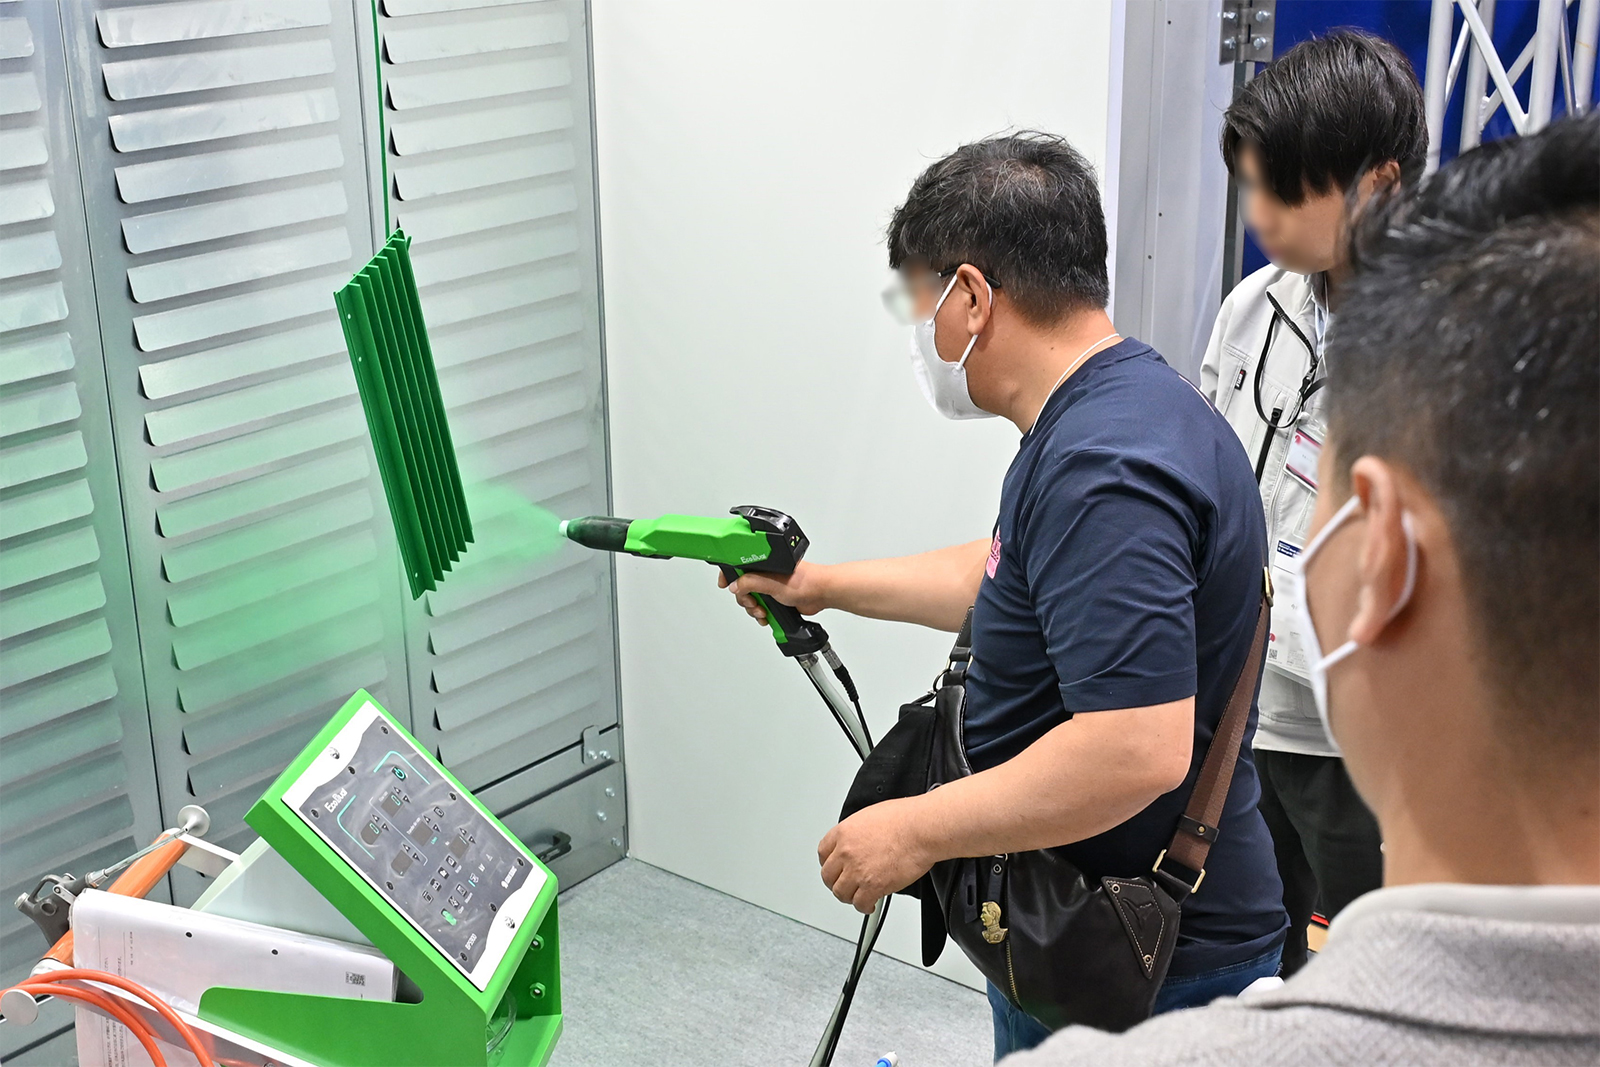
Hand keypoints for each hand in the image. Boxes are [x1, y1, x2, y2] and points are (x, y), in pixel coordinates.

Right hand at [716, 561, 828, 624]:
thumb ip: (751, 583)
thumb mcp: (772, 582)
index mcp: (763, 563)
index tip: (724, 584)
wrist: (821, 593)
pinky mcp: (775, 597)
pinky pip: (761, 606)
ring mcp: (770, 586)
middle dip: (745, 599)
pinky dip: (762, 613)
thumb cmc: (806, 581)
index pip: (738, 565)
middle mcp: (765, 573)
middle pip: (742, 587)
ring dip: (754, 609)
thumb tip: (734, 586)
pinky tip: (768, 616)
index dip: (729, 575)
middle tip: (754, 603)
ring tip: (763, 611)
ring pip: (751, 599)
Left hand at [817, 798, 934, 912]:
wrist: (920, 829)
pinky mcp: (873, 886)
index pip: (823, 852)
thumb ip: (858, 833)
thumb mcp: (870, 816)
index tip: (834, 868)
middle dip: (836, 882)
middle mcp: (846, 852)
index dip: (829, 863)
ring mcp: (858, 871)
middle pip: (828, 876)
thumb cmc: (905, 819)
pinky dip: (865, 906)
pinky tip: (870, 904)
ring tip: (858, 896)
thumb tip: (859, 842)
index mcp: (844, 832)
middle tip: (845, 885)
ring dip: (849, 896)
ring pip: (841, 893)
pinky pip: (860, 904)